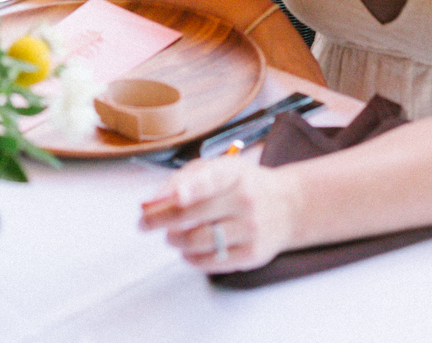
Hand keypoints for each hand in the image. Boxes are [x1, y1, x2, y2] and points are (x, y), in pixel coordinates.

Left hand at [139, 152, 292, 272]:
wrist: (287, 206)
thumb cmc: (243, 184)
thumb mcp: (220, 168)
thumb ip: (184, 179)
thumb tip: (150, 201)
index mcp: (234, 172)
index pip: (211, 178)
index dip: (190, 187)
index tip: (174, 197)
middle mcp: (244, 199)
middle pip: (194, 213)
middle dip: (161, 219)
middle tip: (144, 223)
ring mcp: (250, 228)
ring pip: (200, 240)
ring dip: (175, 240)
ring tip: (170, 236)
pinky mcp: (252, 254)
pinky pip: (213, 262)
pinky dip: (192, 259)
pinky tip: (187, 252)